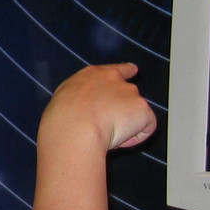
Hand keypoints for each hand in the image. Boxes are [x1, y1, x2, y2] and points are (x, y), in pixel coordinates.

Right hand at [40, 63, 155, 152]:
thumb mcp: (65, 97)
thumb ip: (82, 96)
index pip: (117, 69)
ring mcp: (130, 92)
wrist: (76, 125)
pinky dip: (136, 136)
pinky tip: (118, 139)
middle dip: (124, 108)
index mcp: (94, 75)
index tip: (134, 70)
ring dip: (127, 123)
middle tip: (108, 125)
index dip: (127, 71)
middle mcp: (114, 79)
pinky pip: (146, 127)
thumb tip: (86, 107)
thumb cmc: (63, 115)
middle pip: (129, 93)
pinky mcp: (142, 108)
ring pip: (137, 112)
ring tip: (107, 134)